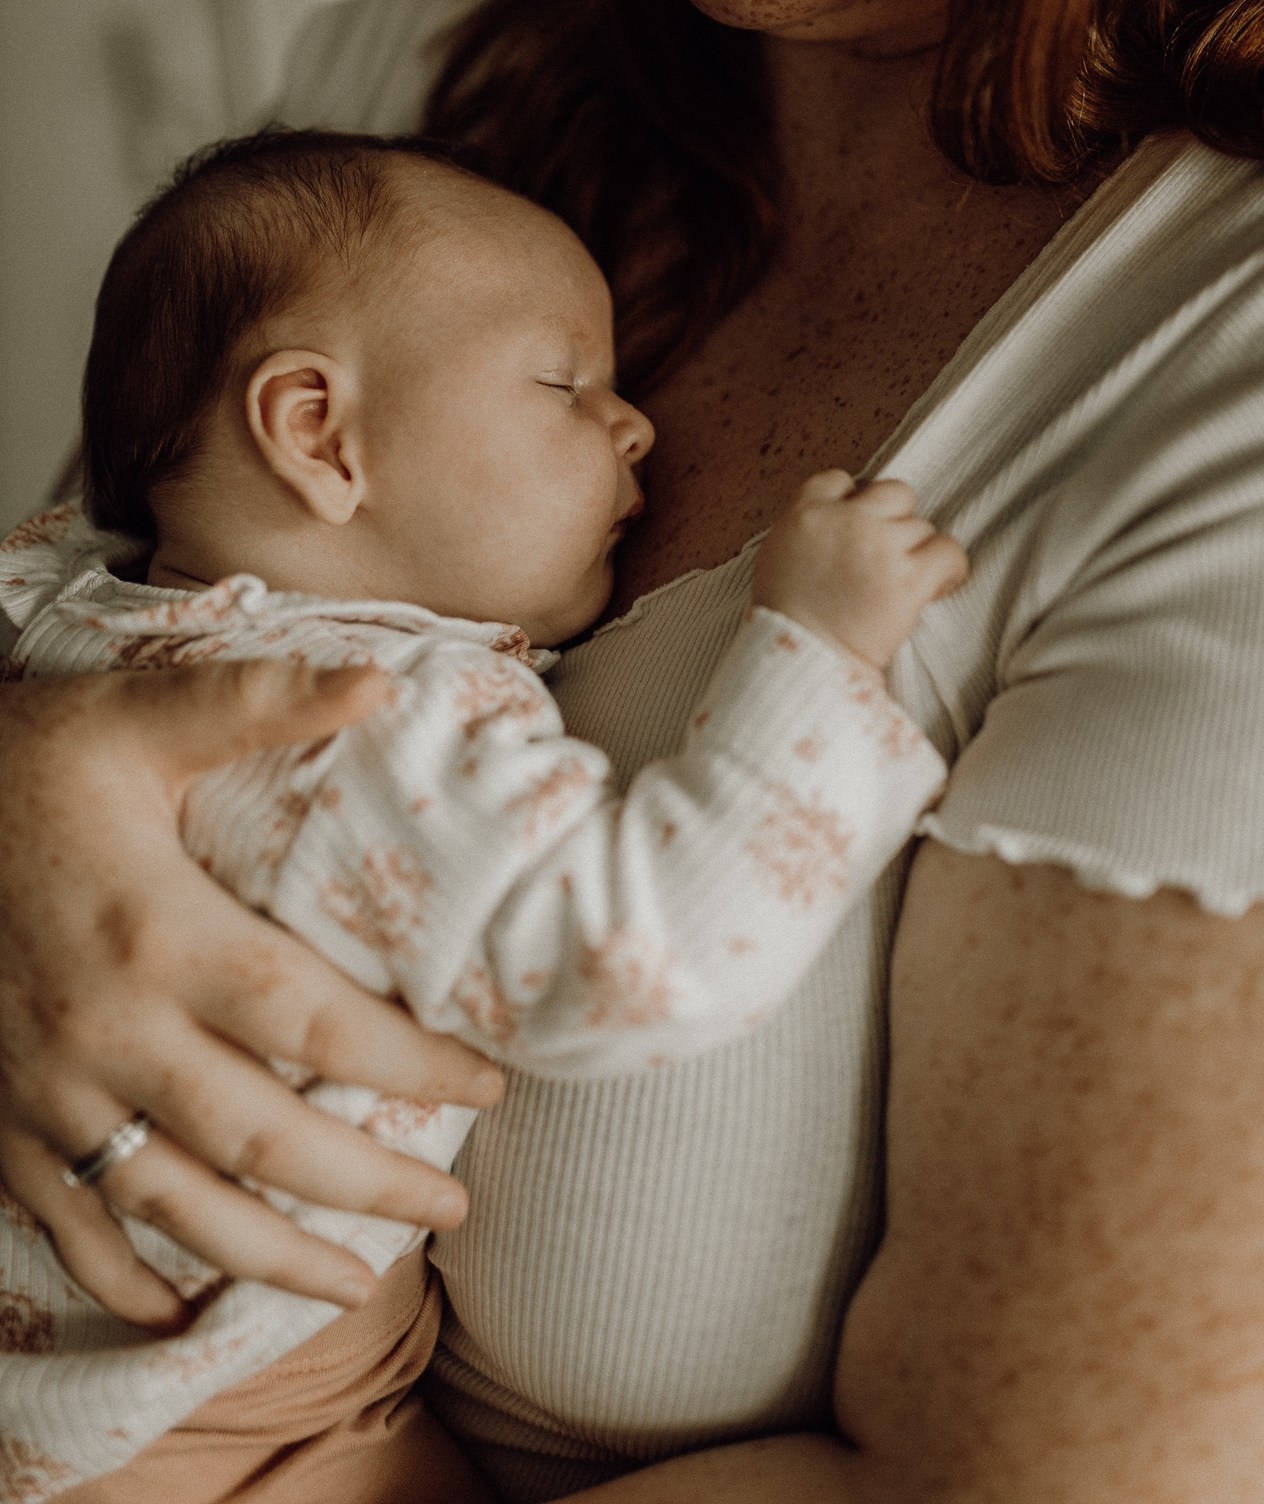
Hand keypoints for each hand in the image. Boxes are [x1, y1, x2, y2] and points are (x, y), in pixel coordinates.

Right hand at [0, 662, 502, 1327]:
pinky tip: (181, 1311)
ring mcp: (45, 1093)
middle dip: (367, 1184)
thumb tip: (378, 682)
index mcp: (157, 934)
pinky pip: (66, 1230)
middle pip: (259, 1139)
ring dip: (270, 1258)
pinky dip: (125, 1280)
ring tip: (357, 1284)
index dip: (409, 1062)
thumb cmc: (24, 761)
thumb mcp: (135, 715)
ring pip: (172, 1206)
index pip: (312, 1021)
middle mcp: (105, 1033)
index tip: (487, 1083)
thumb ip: (257, 701)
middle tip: (451, 1206)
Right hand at [752, 470, 967, 669]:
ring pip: (922, 526)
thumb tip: (834, 522)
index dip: (854, 501)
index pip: (839, 480)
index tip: (858, 527)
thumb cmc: (786, 623)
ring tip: (903, 581)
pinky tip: (937, 585)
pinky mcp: (908, 578)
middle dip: (894, 520)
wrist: (802, 662)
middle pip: (893, 493)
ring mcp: (879, 546)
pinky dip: (949, 568)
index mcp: (805, 514)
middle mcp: (845, 522)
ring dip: (917, 551)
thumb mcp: (777, 558)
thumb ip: (806, 529)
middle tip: (887, 555)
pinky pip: (949, 551)